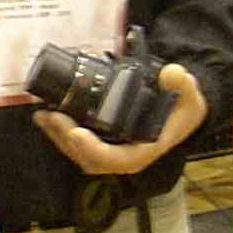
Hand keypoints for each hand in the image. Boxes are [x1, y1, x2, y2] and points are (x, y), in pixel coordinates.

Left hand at [35, 63, 208, 177]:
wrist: (182, 110)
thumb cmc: (184, 105)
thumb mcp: (190, 94)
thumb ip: (183, 84)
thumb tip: (172, 73)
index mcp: (145, 150)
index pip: (115, 159)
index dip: (93, 150)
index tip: (76, 133)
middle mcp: (125, 155)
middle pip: (89, 158)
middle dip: (66, 139)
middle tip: (51, 115)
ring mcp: (112, 150)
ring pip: (79, 153)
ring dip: (58, 136)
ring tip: (42, 115)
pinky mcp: (103, 141)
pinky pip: (78, 144)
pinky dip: (61, 132)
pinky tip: (48, 115)